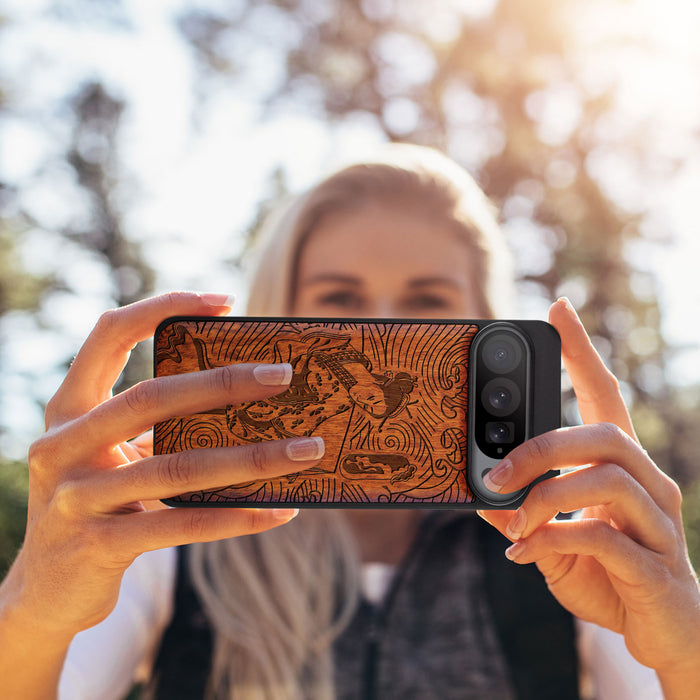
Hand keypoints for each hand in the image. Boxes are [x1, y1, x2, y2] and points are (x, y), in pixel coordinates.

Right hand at [3, 292, 323, 639]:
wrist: (45, 591)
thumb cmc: (97, 504)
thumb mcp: (112, 456)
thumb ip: (156, 427)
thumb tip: (248, 399)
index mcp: (69, 409)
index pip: (108, 335)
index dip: (162, 307)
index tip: (225, 301)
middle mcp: (62, 445)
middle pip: (151, 398)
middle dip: (223, 383)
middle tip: (284, 375)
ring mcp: (76, 497)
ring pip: (177, 467)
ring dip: (252, 458)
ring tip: (306, 450)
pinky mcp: (98, 545)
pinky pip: (182, 524)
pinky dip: (236, 517)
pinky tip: (279, 511)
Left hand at [478, 298, 699, 691]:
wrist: (663, 635)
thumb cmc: (609, 576)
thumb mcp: (553, 539)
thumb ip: (522, 514)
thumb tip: (480, 494)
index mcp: (622, 468)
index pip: (605, 395)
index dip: (582, 352)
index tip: (558, 309)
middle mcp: (649, 484)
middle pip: (604, 434)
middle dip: (542, 447)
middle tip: (495, 472)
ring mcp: (659, 524)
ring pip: (607, 479)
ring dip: (545, 497)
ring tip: (512, 522)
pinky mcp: (656, 566)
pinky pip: (604, 538)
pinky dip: (554, 540)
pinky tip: (525, 554)